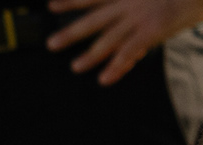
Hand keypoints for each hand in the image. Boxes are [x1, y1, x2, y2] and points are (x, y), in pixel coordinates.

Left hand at [47, 0, 202, 85]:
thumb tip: (127, 9)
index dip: (71, 1)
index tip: (51, 5)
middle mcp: (127, 4)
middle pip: (92, 21)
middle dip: (71, 32)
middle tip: (51, 44)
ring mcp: (138, 19)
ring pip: (107, 40)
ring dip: (90, 55)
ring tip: (75, 67)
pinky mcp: (151, 33)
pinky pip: (129, 53)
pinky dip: (116, 67)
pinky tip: (103, 79)